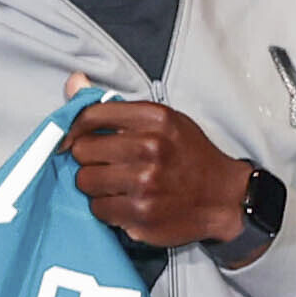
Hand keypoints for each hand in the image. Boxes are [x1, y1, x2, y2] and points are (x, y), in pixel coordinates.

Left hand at [62, 73, 251, 248]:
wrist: (223, 196)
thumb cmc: (188, 155)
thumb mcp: (162, 119)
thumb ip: (115, 105)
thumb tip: (73, 81)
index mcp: (154, 118)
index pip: (90, 116)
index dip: (74, 129)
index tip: (72, 140)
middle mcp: (150, 148)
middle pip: (82, 151)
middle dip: (89, 159)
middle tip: (106, 164)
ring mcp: (145, 184)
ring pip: (85, 182)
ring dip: (96, 185)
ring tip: (116, 184)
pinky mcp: (141, 215)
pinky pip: (98, 209)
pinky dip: (106, 208)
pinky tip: (125, 202)